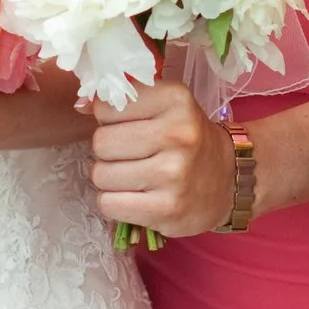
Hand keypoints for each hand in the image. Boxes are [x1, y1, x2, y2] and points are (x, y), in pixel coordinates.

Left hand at [90, 81, 234, 238]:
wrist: (230, 179)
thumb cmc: (186, 138)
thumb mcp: (164, 106)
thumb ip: (122, 101)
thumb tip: (78, 105)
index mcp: (175, 99)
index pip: (105, 107)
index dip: (109, 119)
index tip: (130, 126)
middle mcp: (177, 134)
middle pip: (100, 143)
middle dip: (108, 151)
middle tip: (132, 155)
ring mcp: (174, 174)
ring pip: (100, 175)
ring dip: (110, 179)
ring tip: (135, 176)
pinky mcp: (167, 209)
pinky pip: (109, 204)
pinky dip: (115, 202)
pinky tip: (136, 197)